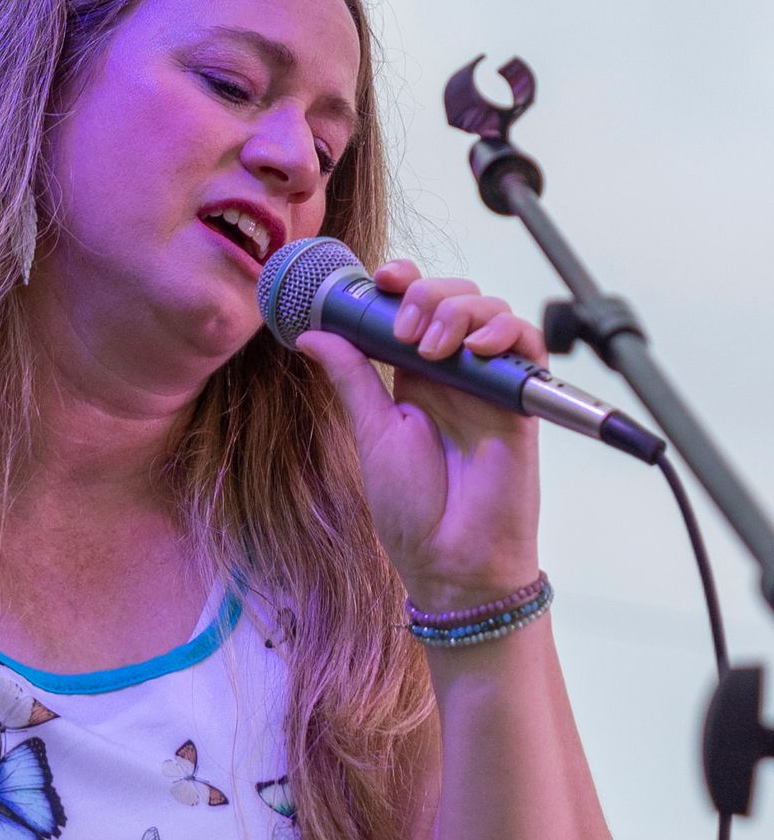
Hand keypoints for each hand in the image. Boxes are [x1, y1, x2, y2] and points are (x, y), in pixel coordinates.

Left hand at [296, 260, 545, 610]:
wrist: (450, 560)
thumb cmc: (412, 508)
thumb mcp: (372, 432)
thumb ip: (351, 378)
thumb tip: (313, 334)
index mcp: (414, 377)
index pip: (414, 308)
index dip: (402, 282)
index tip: (381, 279)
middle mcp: (454, 372)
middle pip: (454, 297)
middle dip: (427, 295)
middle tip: (405, 333)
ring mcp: (490, 383)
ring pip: (490, 310)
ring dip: (459, 311)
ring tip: (433, 348)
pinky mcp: (520, 401)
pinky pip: (528, 345)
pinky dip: (506, 331)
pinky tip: (476, 347)